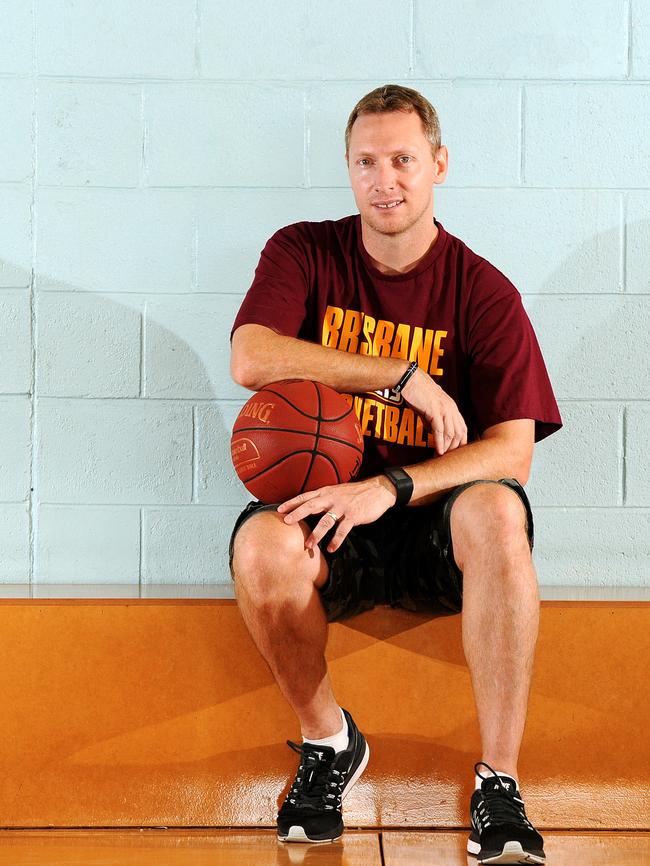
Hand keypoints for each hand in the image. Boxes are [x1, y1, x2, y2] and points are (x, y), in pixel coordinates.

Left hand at [277, 477, 396, 554]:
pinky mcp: (353, 516)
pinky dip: (336, 540)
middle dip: (298, 514)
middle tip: (286, 522)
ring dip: (316, 534)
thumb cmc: (356, 493)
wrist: (378, 490)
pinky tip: (331, 549)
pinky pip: (343, 530)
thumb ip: (323, 499)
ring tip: (308, 545)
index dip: (292, 503)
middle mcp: (332, 498)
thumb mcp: (336, 492)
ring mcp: (343, 507)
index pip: (306, 497)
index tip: (280, 509)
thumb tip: (308, 508)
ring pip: (326, 521)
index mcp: (326, 492)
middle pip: (311, 506)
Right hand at [401, 368, 467, 454]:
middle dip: (454, 448)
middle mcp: (451, 408)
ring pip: (451, 433)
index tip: (454, 453)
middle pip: (459, 433)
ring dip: (447, 448)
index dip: (460, 442)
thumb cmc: (417, 392)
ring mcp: (444, 409)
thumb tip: (432, 432)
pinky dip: (440, 443)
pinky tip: (438, 451)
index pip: (462, 428)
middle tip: (447, 459)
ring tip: (442, 457)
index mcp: (452, 407)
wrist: (410, 380)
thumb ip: (431, 420)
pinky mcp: (434, 411)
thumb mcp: (428, 407)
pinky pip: (440, 430)